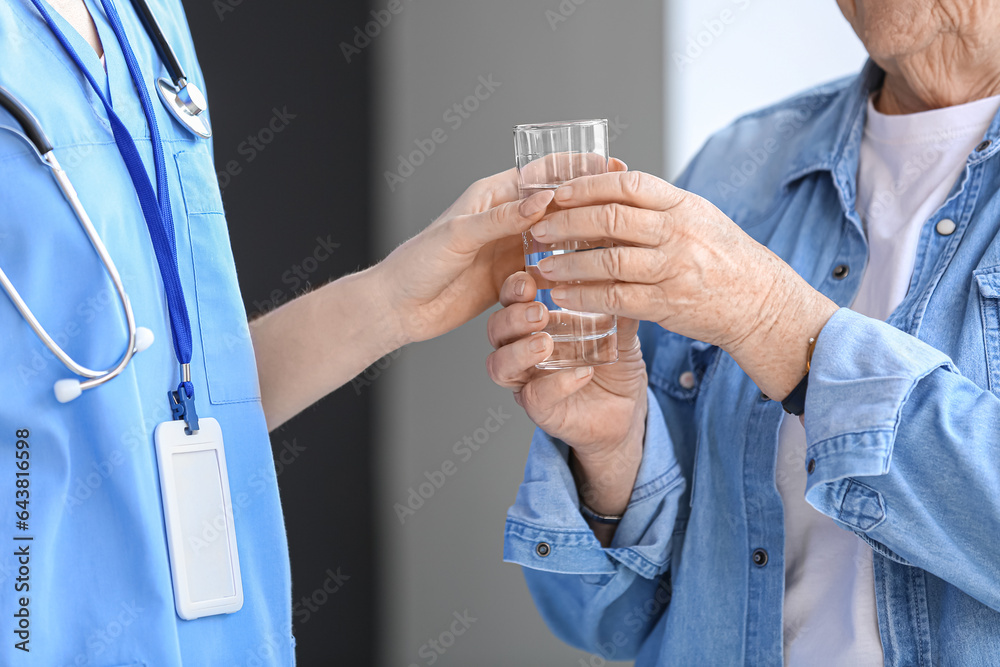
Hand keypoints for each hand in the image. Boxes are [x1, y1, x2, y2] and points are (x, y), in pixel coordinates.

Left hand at [373, 160, 626, 346]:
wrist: (399, 308)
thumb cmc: (418, 263)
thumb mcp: (460, 235)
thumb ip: (501, 219)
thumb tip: (543, 200)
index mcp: (492, 196)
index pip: (542, 174)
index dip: (576, 169)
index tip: (611, 167)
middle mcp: (505, 220)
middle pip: (556, 208)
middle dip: (586, 208)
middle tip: (621, 212)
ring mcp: (509, 251)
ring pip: (555, 242)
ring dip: (578, 245)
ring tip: (611, 246)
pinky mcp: (510, 281)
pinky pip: (545, 274)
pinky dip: (563, 275)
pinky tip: (585, 279)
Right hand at [485, 271, 647, 516]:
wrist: (626, 411)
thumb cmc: (614, 366)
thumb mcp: (620, 329)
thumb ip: (616, 304)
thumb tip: (622, 270)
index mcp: (535, 325)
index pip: (511, 300)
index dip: (513, 288)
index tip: (529, 278)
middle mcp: (522, 352)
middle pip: (496, 330)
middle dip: (512, 317)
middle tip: (538, 311)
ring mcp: (528, 382)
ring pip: (500, 366)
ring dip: (520, 351)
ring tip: (546, 343)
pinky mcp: (542, 411)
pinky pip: (534, 398)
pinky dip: (556, 384)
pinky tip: (582, 373)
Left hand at [529, 171, 838, 399]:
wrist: (759, 303)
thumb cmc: (722, 258)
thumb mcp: (696, 218)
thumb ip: (655, 206)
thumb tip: (604, 187)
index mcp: (683, 205)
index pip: (627, 184)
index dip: (587, 185)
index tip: (557, 192)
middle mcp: (678, 232)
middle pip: (611, 218)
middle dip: (566, 222)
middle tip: (538, 228)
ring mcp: (672, 268)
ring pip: (608, 260)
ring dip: (567, 264)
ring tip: (541, 267)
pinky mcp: (666, 304)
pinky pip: (616, 297)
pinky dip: (584, 296)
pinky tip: (562, 296)